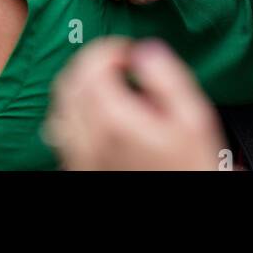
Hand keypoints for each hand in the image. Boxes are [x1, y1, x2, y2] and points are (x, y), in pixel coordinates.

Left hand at [46, 37, 224, 170]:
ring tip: (107, 83)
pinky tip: (94, 113)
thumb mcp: (193, 119)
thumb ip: (168, 78)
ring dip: (80, 84)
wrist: (185, 204)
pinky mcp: (80, 166)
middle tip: (118, 61)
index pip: (92, 64)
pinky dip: (72, 111)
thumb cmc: (189, 167)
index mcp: (114, 119)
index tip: (130, 52)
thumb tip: (146, 52)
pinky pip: (60, 131)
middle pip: (71, 81)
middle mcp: (89, 137)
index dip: (111, 47)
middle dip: (93, 61)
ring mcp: (80, 154)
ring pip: (61, 104)